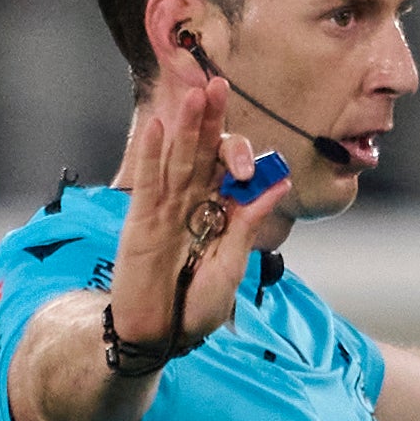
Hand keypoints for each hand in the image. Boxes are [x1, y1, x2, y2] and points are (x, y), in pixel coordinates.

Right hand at [108, 48, 289, 362]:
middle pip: (201, 154)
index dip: (240, 155)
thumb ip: (248, 223)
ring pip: (177, 160)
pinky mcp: (140, 221)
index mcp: (217, 213)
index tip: (255, 156)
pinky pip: (148, 184)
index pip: (228, 172)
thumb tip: (279, 183)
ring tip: (193, 93)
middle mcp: (190, 204)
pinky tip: (156, 127)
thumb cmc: (197, 307)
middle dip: (210, 120)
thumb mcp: (231, 266)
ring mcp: (164, 210)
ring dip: (185, 126)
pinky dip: (151, 155)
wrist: (159, 336)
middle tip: (217, 84)